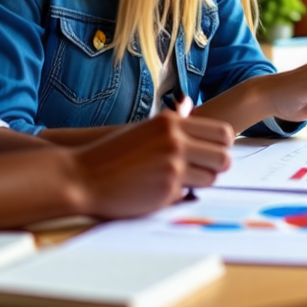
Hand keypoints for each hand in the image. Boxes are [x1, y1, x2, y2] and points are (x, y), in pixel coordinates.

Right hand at [71, 111, 232, 217]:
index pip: (223, 133)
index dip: (222, 146)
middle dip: (217, 166)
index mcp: (171, 123)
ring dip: (200, 182)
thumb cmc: (111, 154)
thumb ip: (173, 125)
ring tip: (178, 179)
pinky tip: (156, 190)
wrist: (81, 177)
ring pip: (211, 179)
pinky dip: (178, 194)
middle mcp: (176, 142)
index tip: (213, 152)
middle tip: (202, 170)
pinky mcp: (166, 191)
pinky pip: (188, 195)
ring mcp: (173, 167)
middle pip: (224, 158)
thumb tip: (193, 112)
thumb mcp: (144, 129)